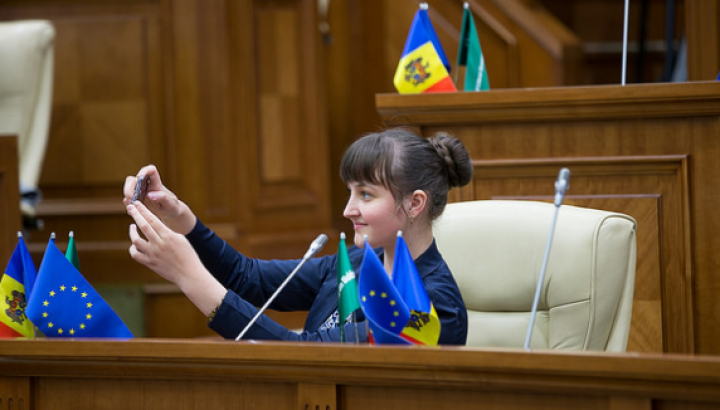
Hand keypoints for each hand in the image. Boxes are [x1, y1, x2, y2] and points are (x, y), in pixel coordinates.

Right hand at [123, 164, 195, 234]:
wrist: (170, 215)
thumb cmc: (172, 207)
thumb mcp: (171, 204)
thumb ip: (163, 198)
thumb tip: (150, 194)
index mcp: (157, 184)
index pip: (151, 170)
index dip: (144, 171)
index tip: (138, 178)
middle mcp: (147, 186)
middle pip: (133, 179)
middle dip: (129, 188)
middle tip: (132, 198)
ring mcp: (141, 192)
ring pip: (128, 188)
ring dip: (127, 196)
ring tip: (132, 206)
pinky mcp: (137, 200)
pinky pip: (127, 199)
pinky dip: (128, 204)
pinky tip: (133, 211)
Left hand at [127, 201, 225, 315]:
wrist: (189, 274)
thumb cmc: (188, 255)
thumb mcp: (180, 239)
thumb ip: (166, 232)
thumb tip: (154, 224)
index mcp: (169, 236)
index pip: (153, 219)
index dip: (143, 210)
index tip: (137, 203)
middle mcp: (159, 244)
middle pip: (143, 226)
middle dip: (135, 215)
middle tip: (130, 207)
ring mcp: (153, 254)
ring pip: (136, 240)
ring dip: (132, 232)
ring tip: (132, 227)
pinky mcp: (150, 263)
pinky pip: (135, 254)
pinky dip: (133, 248)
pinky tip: (135, 244)